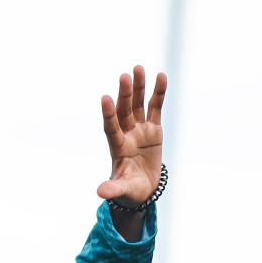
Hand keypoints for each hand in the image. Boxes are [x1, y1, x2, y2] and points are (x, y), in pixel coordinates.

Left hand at [97, 65, 165, 205]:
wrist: (144, 188)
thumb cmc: (130, 189)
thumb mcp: (122, 190)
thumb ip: (113, 188)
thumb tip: (100, 193)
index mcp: (117, 147)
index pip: (111, 128)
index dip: (108, 114)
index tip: (105, 98)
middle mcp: (126, 134)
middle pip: (124, 111)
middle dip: (124, 95)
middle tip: (124, 76)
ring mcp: (139, 129)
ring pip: (137, 105)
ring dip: (138, 88)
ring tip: (138, 68)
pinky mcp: (153, 128)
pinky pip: (155, 107)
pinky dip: (158, 93)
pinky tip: (161, 76)